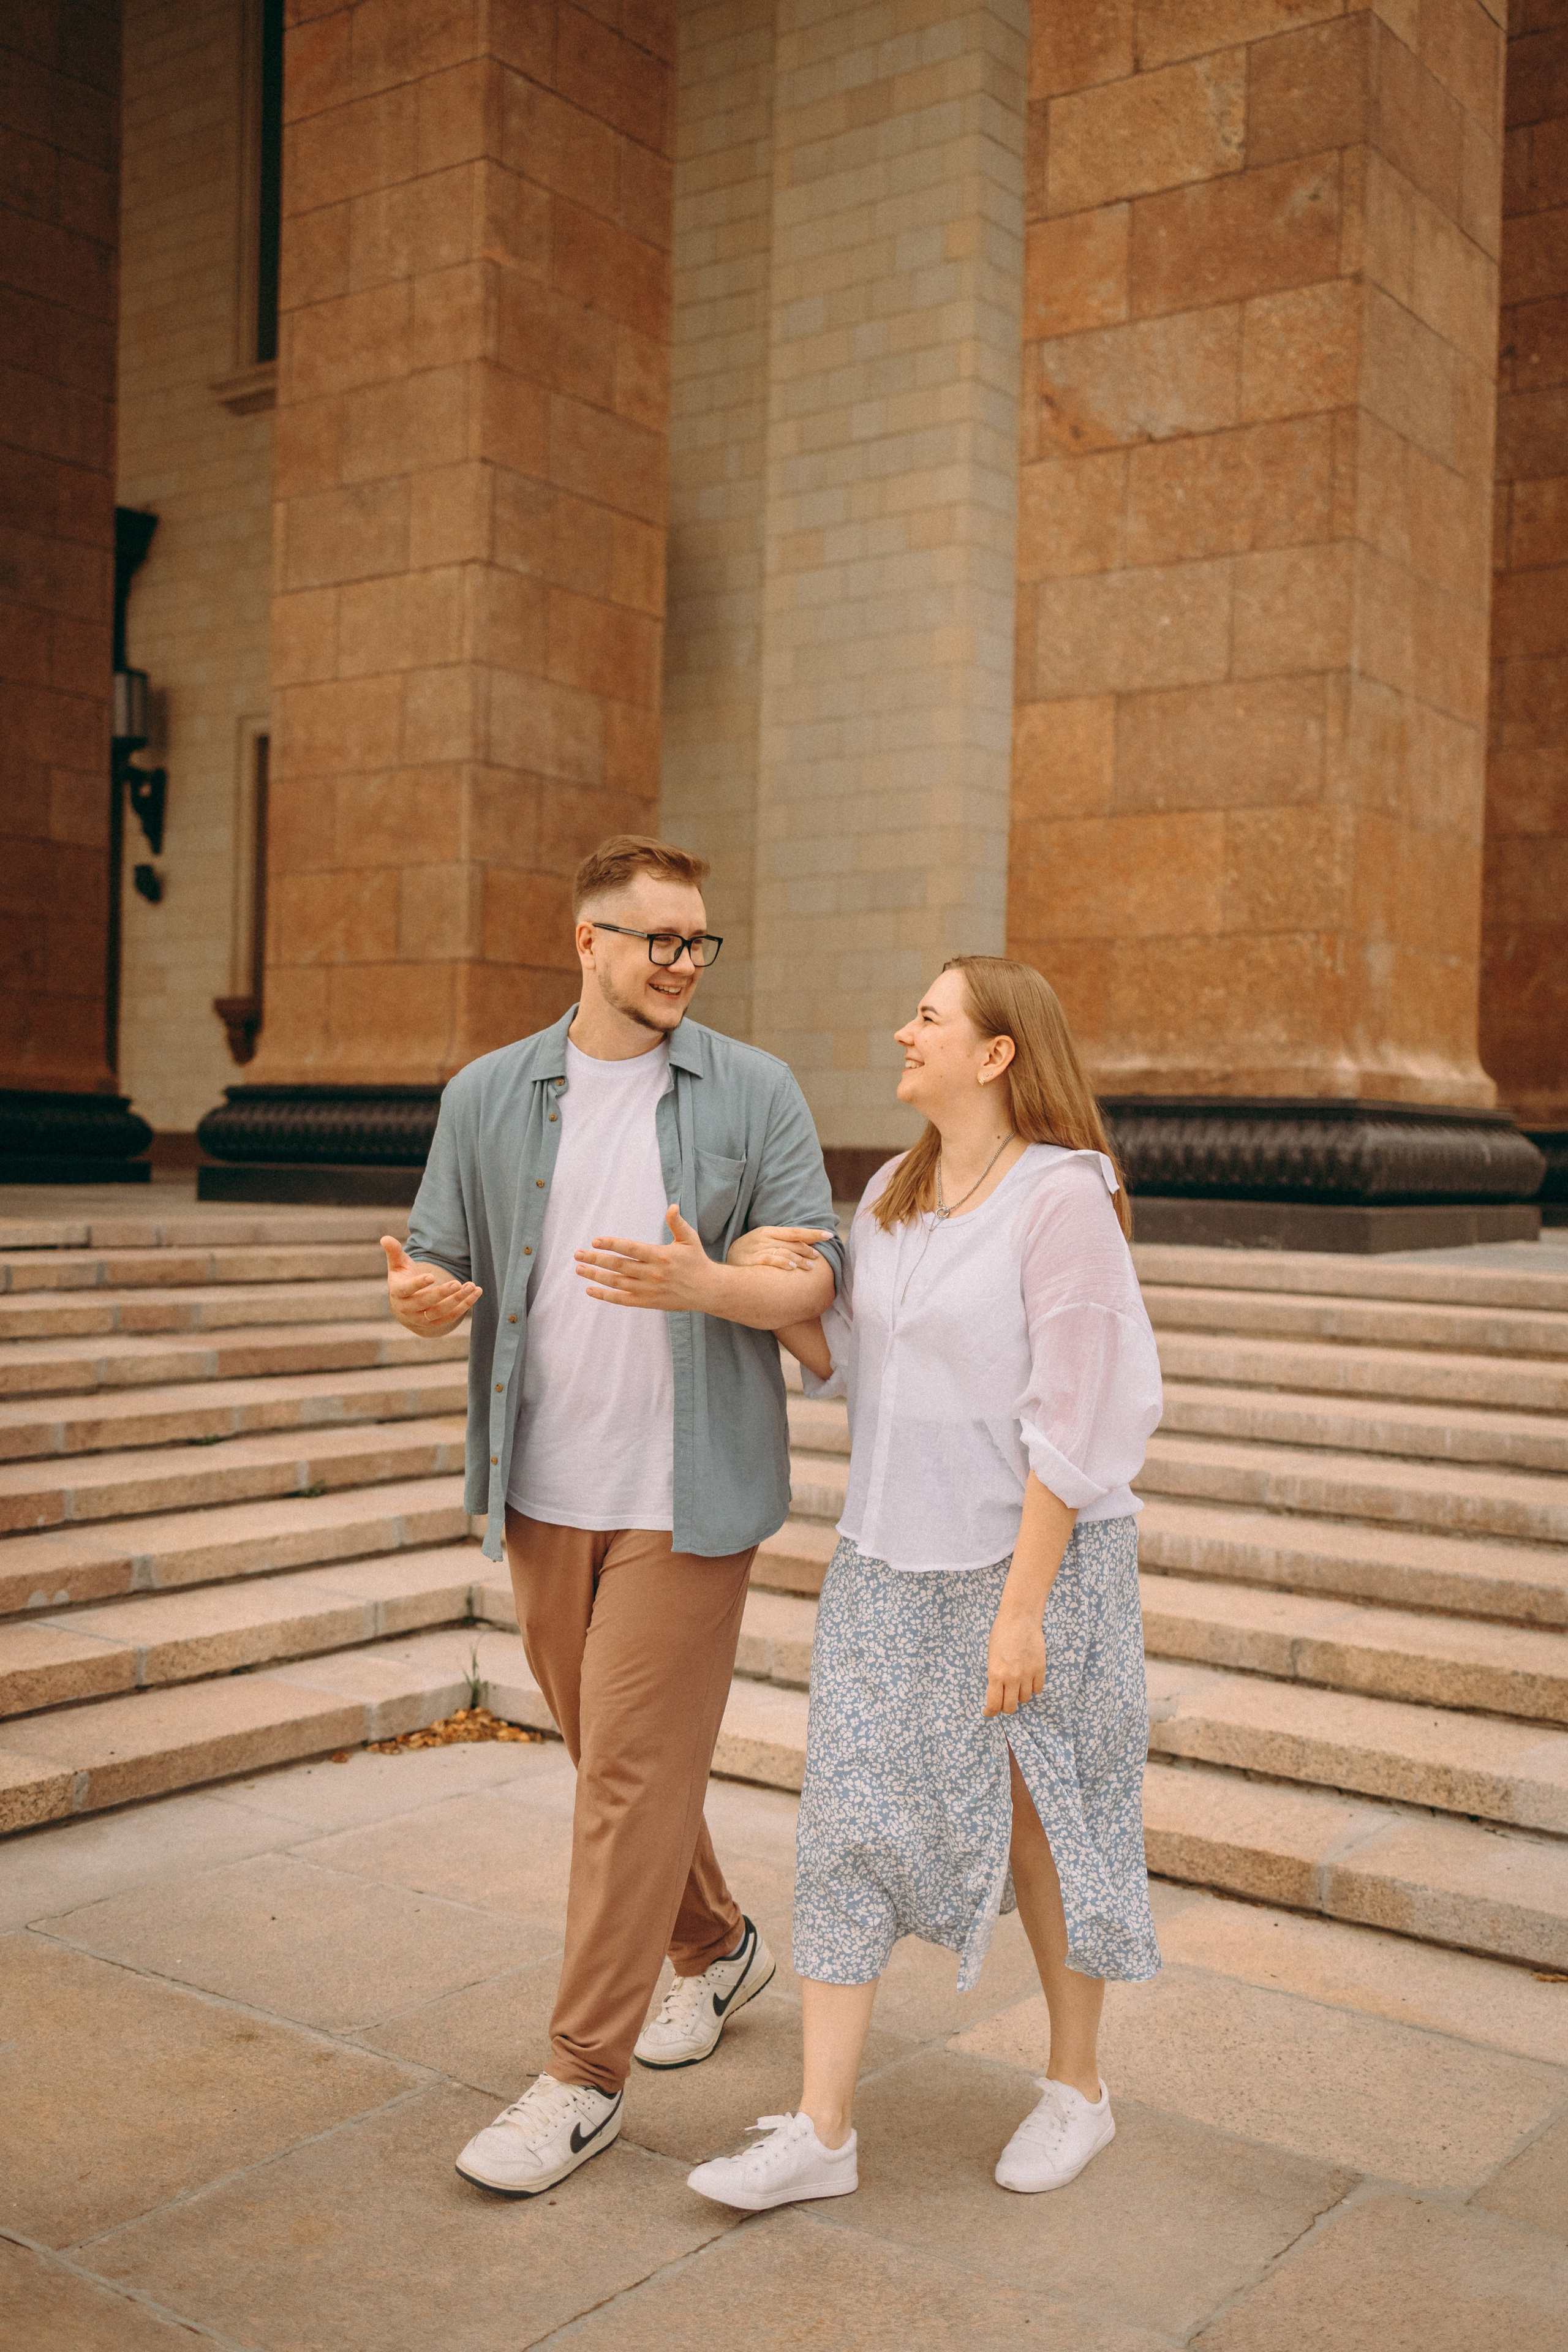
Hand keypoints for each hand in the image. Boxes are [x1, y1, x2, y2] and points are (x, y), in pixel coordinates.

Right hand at [380, 1236, 481, 1335]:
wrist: (406, 1305)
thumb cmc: (403, 1278)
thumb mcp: (397, 1265)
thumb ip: (394, 1252)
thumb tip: (385, 1238)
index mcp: (398, 1292)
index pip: (406, 1290)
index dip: (418, 1284)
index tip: (432, 1276)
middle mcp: (408, 1309)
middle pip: (426, 1303)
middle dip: (442, 1293)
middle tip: (457, 1283)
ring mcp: (422, 1318)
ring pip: (440, 1312)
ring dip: (457, 1300)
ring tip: (470, 1286)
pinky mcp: (436, 1323)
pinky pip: (451, 1317)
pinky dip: (465, 1306)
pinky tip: (476, 1293)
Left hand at [574, 1205, 719, 1312]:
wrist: (707, 1290)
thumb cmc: (696, 1261)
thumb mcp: (689, 1239)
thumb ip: (677, 1223)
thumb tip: (672, 1206)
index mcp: (661, 1255)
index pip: (631, 1248)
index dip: (612, 1245)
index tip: (595, 1241)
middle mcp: (653, 1273)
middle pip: (618, 1266)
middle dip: (596, 1259)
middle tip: (577, 1254)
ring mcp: (649, 1289)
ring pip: (617, 1282)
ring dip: (596, 1276)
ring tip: (579, 1268)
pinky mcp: (648, 1302)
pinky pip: (622, 1299)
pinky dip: (605, 1296)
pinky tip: (590, 1290)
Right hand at [728, 1224, 831, 1274]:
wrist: (722, 1269)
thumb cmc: (746, 1256)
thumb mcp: (760, 1244)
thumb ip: (779, 1244)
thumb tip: (802, 1247)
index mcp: (767, 1231)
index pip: (794, 1231)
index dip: (812, 1233)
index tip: (829, 1235)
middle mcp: (764, 1238)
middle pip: (792, 1242)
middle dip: (808, 1249)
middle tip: (818, 1257)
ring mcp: (758, 1249)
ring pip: (785, 1251)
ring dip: (800, 1259)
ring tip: (810, 1267)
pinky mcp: (753, 1261)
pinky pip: (771, 1260)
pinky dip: (783, 1263)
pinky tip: (793, 1268)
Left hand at [983, 1603, 1045, 1718]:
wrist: (1020, 1618)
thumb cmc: (1001, 1633)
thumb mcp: (991, 1656)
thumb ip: (995, 1675)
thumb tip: (997, 1691)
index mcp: (995, 1673)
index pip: (994, 1704)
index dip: (991, 1712)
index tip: (989, 1712)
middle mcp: (1011, 1677)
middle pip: (1010, 1707)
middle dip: (1005, 1707)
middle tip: (1004, 1701)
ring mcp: (1027, 1674)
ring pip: (1025, 1699)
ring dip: (1019, 1696)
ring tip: (1016, 1685)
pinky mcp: (1040, 1669)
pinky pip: (1037, 1689)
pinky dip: (1032, 1688)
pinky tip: (1028, 1680)